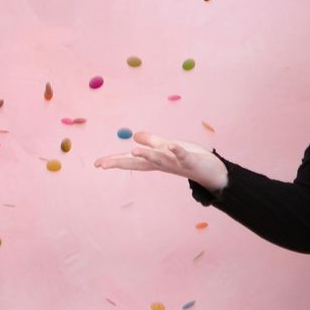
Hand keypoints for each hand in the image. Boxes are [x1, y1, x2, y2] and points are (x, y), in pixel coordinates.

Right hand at [94, 131, 225, 190]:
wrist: (213, 171)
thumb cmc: (189, 158)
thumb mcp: (167, 147)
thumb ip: (151, 142)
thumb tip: (134, 137)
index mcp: (155, 160)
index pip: (131, 160)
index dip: (114, 161)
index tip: (97, 164)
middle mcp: (162, 163)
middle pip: (139, 162)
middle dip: (121, 162)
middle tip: (104, 165)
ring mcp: (175, 163)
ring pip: (159, 159)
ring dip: (147, 155)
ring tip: (133, 150)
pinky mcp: (190, 161)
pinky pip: (182, 156)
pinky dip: (177, 151)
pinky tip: (170, 145)